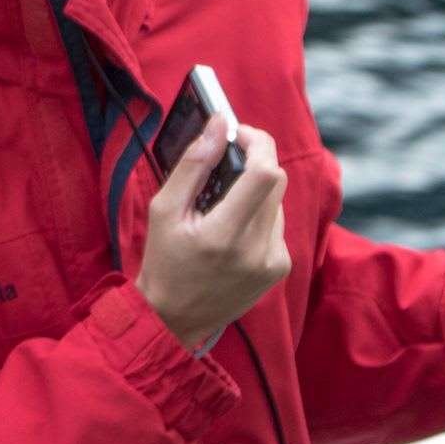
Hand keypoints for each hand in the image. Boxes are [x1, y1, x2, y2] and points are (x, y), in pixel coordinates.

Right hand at [135, 118, 292, 352]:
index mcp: (224, 235)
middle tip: (225, 159)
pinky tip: (232, 227)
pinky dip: (257, 213)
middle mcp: (257, 250)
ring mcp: (274, 261)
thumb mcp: (163, 210)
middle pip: (276, 181)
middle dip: (254, 161)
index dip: (257, 143)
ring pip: (278, 200)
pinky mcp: (281, 267)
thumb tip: (219, 126)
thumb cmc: (163, 260)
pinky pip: (277, 222)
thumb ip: (193, 165)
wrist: (175, 317)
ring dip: (255, 189)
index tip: (238, 132)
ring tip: (221, 203)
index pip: (264, 174)